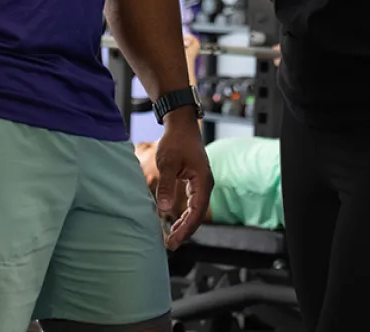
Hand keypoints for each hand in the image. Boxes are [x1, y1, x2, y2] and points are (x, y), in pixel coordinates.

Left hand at [153, 113, 213, 249]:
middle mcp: (206, 184)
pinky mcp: (197, 181)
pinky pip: (193, 203)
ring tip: (171, 237)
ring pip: (196, 210)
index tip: (173, 241)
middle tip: (171, 245)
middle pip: (198, 215)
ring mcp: (202, 183)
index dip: (185, 229)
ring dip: (185, 224)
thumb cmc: (176, 140)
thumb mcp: (167, 162)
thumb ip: (166, 186)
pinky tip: (175, 221)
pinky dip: (185, 214)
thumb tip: (164, 209)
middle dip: (186, 231)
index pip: (196, 212)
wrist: (182, 124)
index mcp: (202, 181)